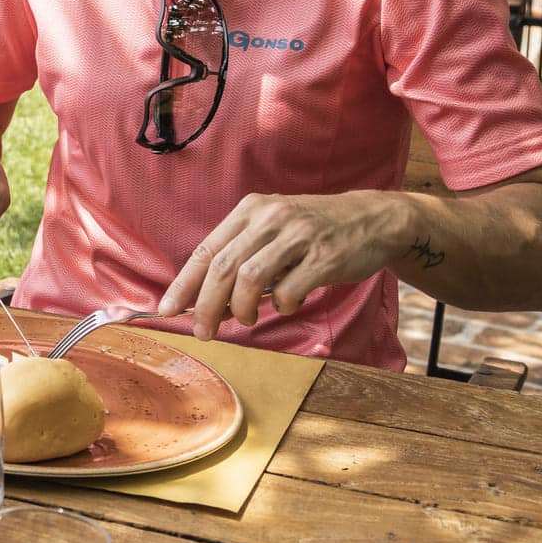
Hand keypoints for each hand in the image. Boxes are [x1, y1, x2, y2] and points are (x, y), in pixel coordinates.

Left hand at [156, 190, 412, 339]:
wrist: (374, 219)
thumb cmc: (314, 232)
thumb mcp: (273, 231)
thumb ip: (242, 259)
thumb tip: (207, 304)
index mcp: (250, 210)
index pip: (207, 251)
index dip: (184, 284)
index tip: (167, 310)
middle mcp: (270, 217)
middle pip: (223, 267)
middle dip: (205, 306)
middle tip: (203, 331)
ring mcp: (298, 235)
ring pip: (249, 278)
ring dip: (241, 308)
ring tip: (245, 320)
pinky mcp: (324, 256)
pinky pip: (289, 290)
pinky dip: (282, 305)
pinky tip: (287, 304)